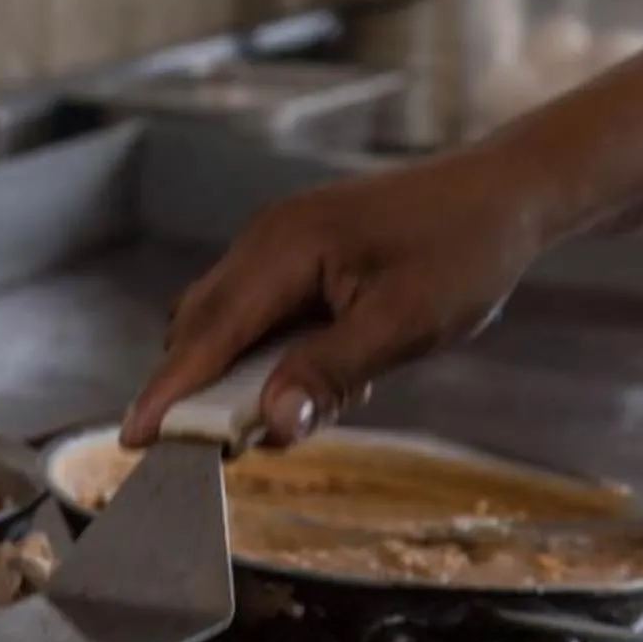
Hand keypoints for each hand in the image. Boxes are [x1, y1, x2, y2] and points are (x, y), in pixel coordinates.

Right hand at [121, 147, 549, 447]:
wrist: (508, 192)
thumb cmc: (464, 251)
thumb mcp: (402, 324)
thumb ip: (328, 373)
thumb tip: (268, 424)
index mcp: (284, 249)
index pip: (206, 334)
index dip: (168, 392)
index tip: (134, 440)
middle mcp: (266, 239)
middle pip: (200, 327)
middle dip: (199, 390)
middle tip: (224, 449)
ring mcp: (280, 242)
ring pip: (227, 322)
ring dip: (240, 375)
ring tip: (298, 411)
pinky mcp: (299, 253)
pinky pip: (259, 312)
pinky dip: (270, 354)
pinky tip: (327, 376)